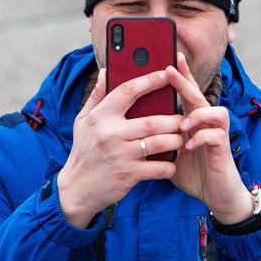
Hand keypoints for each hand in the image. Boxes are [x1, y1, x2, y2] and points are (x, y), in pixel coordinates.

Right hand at [57, 68, 185, 227]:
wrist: (77, 188)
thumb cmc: (83, 150)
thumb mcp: (82, 120)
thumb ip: (97, 95)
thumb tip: (107, 72)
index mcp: (101, 117)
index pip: (128, 91)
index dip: (149, 80)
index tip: (166, 74)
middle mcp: (111, 134)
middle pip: (152, 121)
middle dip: (173, 120)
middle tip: (183, 120)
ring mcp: (120, 155)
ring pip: (159, 143)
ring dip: (176, 140)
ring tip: (181, 138)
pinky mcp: (128, 175)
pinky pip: (158, 167)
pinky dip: (169, 165)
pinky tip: (172, 162)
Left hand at [167, 53, 252, 223]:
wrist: (215, 195)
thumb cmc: (190, 170)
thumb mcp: (167, 152)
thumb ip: (153, 137)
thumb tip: (128, 126)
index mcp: (190, 120)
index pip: (185, 92)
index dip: (180, 74)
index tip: (170, 56)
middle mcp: (205, 122)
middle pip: (196, 95)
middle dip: (184, 81)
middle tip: (169, 69)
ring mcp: (216, 134)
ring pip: (213, 111)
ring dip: (196, 114)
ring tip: (181, 124)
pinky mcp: (223, 149)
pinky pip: (215, 136)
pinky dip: (202, 138)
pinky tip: (189, 144)